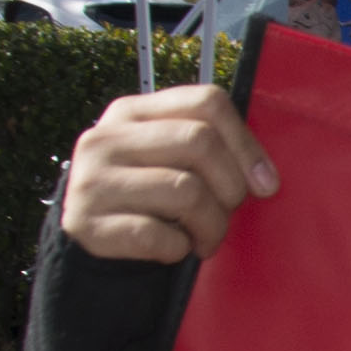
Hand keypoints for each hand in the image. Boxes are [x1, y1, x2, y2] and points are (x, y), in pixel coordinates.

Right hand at [56, 84, 276, 263]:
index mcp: (132, 112)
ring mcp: (92, 179)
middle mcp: (106, 138)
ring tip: (205, 238)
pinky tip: (173, 249)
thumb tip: (264, 179)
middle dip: (230, 187)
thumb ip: (209, 150)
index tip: (265, 182)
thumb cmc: (145, 200)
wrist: (87, 244)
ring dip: (211, 226)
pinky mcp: (85, 223)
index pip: (207, 102)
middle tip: (227, 213)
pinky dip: (178, 249)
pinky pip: (157, 236)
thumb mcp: (169, 161)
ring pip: (185, 191)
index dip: (246, 144)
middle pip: (200, 142)